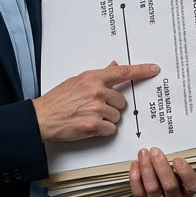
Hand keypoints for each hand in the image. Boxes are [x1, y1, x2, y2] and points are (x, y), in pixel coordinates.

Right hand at [34, 62, 159, 142]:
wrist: (42, 117)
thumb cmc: (57, 100)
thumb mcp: (76, 81)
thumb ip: (98, 76)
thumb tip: (114, 66)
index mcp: (93, 78)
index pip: (123, 72)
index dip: (141, 71)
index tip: (154, 69)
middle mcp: (96, 91)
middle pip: (121, 101)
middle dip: (112, 107)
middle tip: (95, 108)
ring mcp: (96, 108)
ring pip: (116, 116)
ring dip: (106, 119)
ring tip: (88, 117)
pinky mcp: (94, 125)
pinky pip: (110, 129)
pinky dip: (101, 130)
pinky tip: (88, 126)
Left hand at [130, 147, 195, 196]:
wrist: (154, 192)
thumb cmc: (168, 176)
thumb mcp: (176, 169)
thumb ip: (175, 161)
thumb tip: (169, 143)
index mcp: (188, 190)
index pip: (192, 185)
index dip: (186, 173)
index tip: (178, 160)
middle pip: (170, 186)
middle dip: (161, 166)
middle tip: (155, 151)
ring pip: (153, 188)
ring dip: (147, 169)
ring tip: (143, 155)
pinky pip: (139, 193)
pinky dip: (136, 178)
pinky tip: (135, 165)